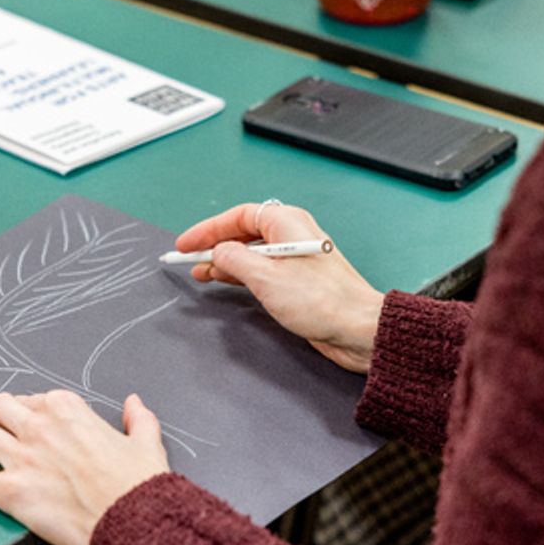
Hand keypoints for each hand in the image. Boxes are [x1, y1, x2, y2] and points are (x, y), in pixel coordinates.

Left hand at [0, 391, 169, 544]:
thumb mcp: (146, 442)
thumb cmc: (139, 485)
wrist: (131, 521)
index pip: (36, 399)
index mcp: (70, 411)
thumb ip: (138, 419)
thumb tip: (133, 403)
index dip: (25, 402)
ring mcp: (21, 458)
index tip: (20, 406)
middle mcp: (40, 428)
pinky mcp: (9, 491)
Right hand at [175, 202, 384, 372]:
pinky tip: (225, 281)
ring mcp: (295, 257)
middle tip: (189, 259)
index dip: (208, 229)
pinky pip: (262, 269)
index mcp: (287, 222)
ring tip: (201, 273)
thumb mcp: (265, 277)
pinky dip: (241, 274)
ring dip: (225, 262)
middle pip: (243, 232)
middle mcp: (292, 234)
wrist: (356, 328)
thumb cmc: (322, 300)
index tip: (186, 243)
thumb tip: (217, 253)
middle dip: (214, 245)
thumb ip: (234, 260)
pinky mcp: (297, 280)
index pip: (238, 216)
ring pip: (251, 252)